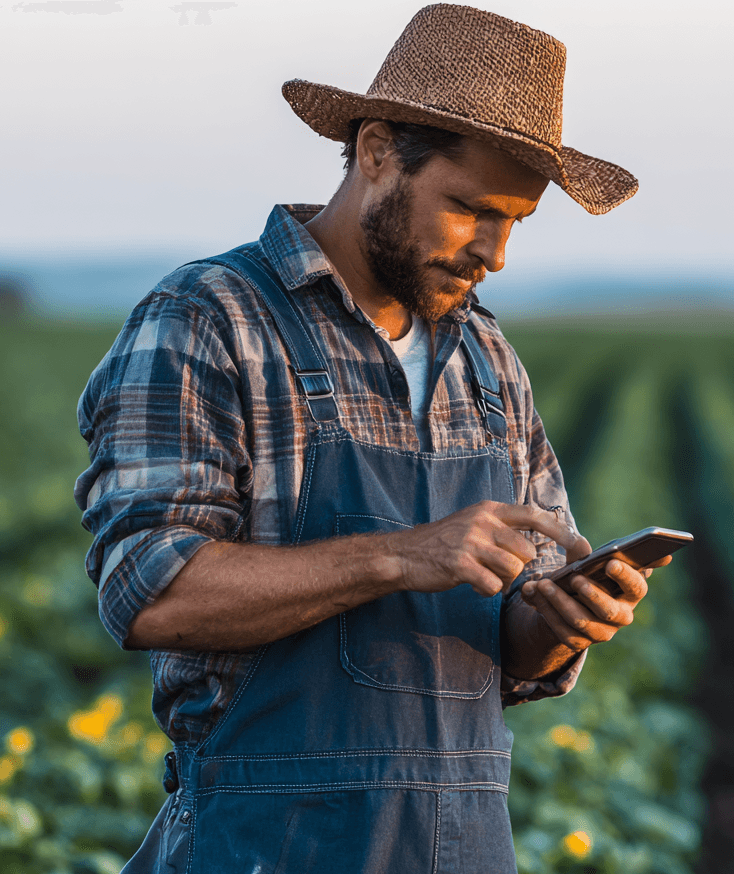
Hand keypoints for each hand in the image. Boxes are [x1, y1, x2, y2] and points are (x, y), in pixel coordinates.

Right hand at [385, 500, 590, 597]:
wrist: (404, 554)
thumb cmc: (443, 543)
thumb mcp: (473, 524)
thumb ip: (502, 528)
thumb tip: (536, 543)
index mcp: (489, 510)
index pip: (535, 516)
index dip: (560, 531)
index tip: (580, 545)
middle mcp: (483, 522)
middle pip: (525, 551)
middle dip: (518, 568)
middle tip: (496, 569)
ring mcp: (470, 542)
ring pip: (512, 569)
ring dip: (502, 580)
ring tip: (483, 575)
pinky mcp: (460, 564)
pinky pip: (492, 585)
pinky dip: (486, 590)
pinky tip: (472, 584)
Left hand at [520, 555, 672, 651]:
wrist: (564, 602)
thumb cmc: (583, 575)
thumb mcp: (584, 563)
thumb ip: (581, 553)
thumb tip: (575, 543)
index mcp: (630, 593)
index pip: (637, 587)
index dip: (626, 576)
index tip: (610, 563)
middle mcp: (621, 616)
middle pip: (609, 610)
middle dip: (591, 594)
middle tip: (575, 578)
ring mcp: (602, 632)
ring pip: (582, 621)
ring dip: (559, 601)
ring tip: (542, 584)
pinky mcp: (580, 643)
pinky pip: (563, 630)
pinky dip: (546, 611)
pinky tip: (534, 595)